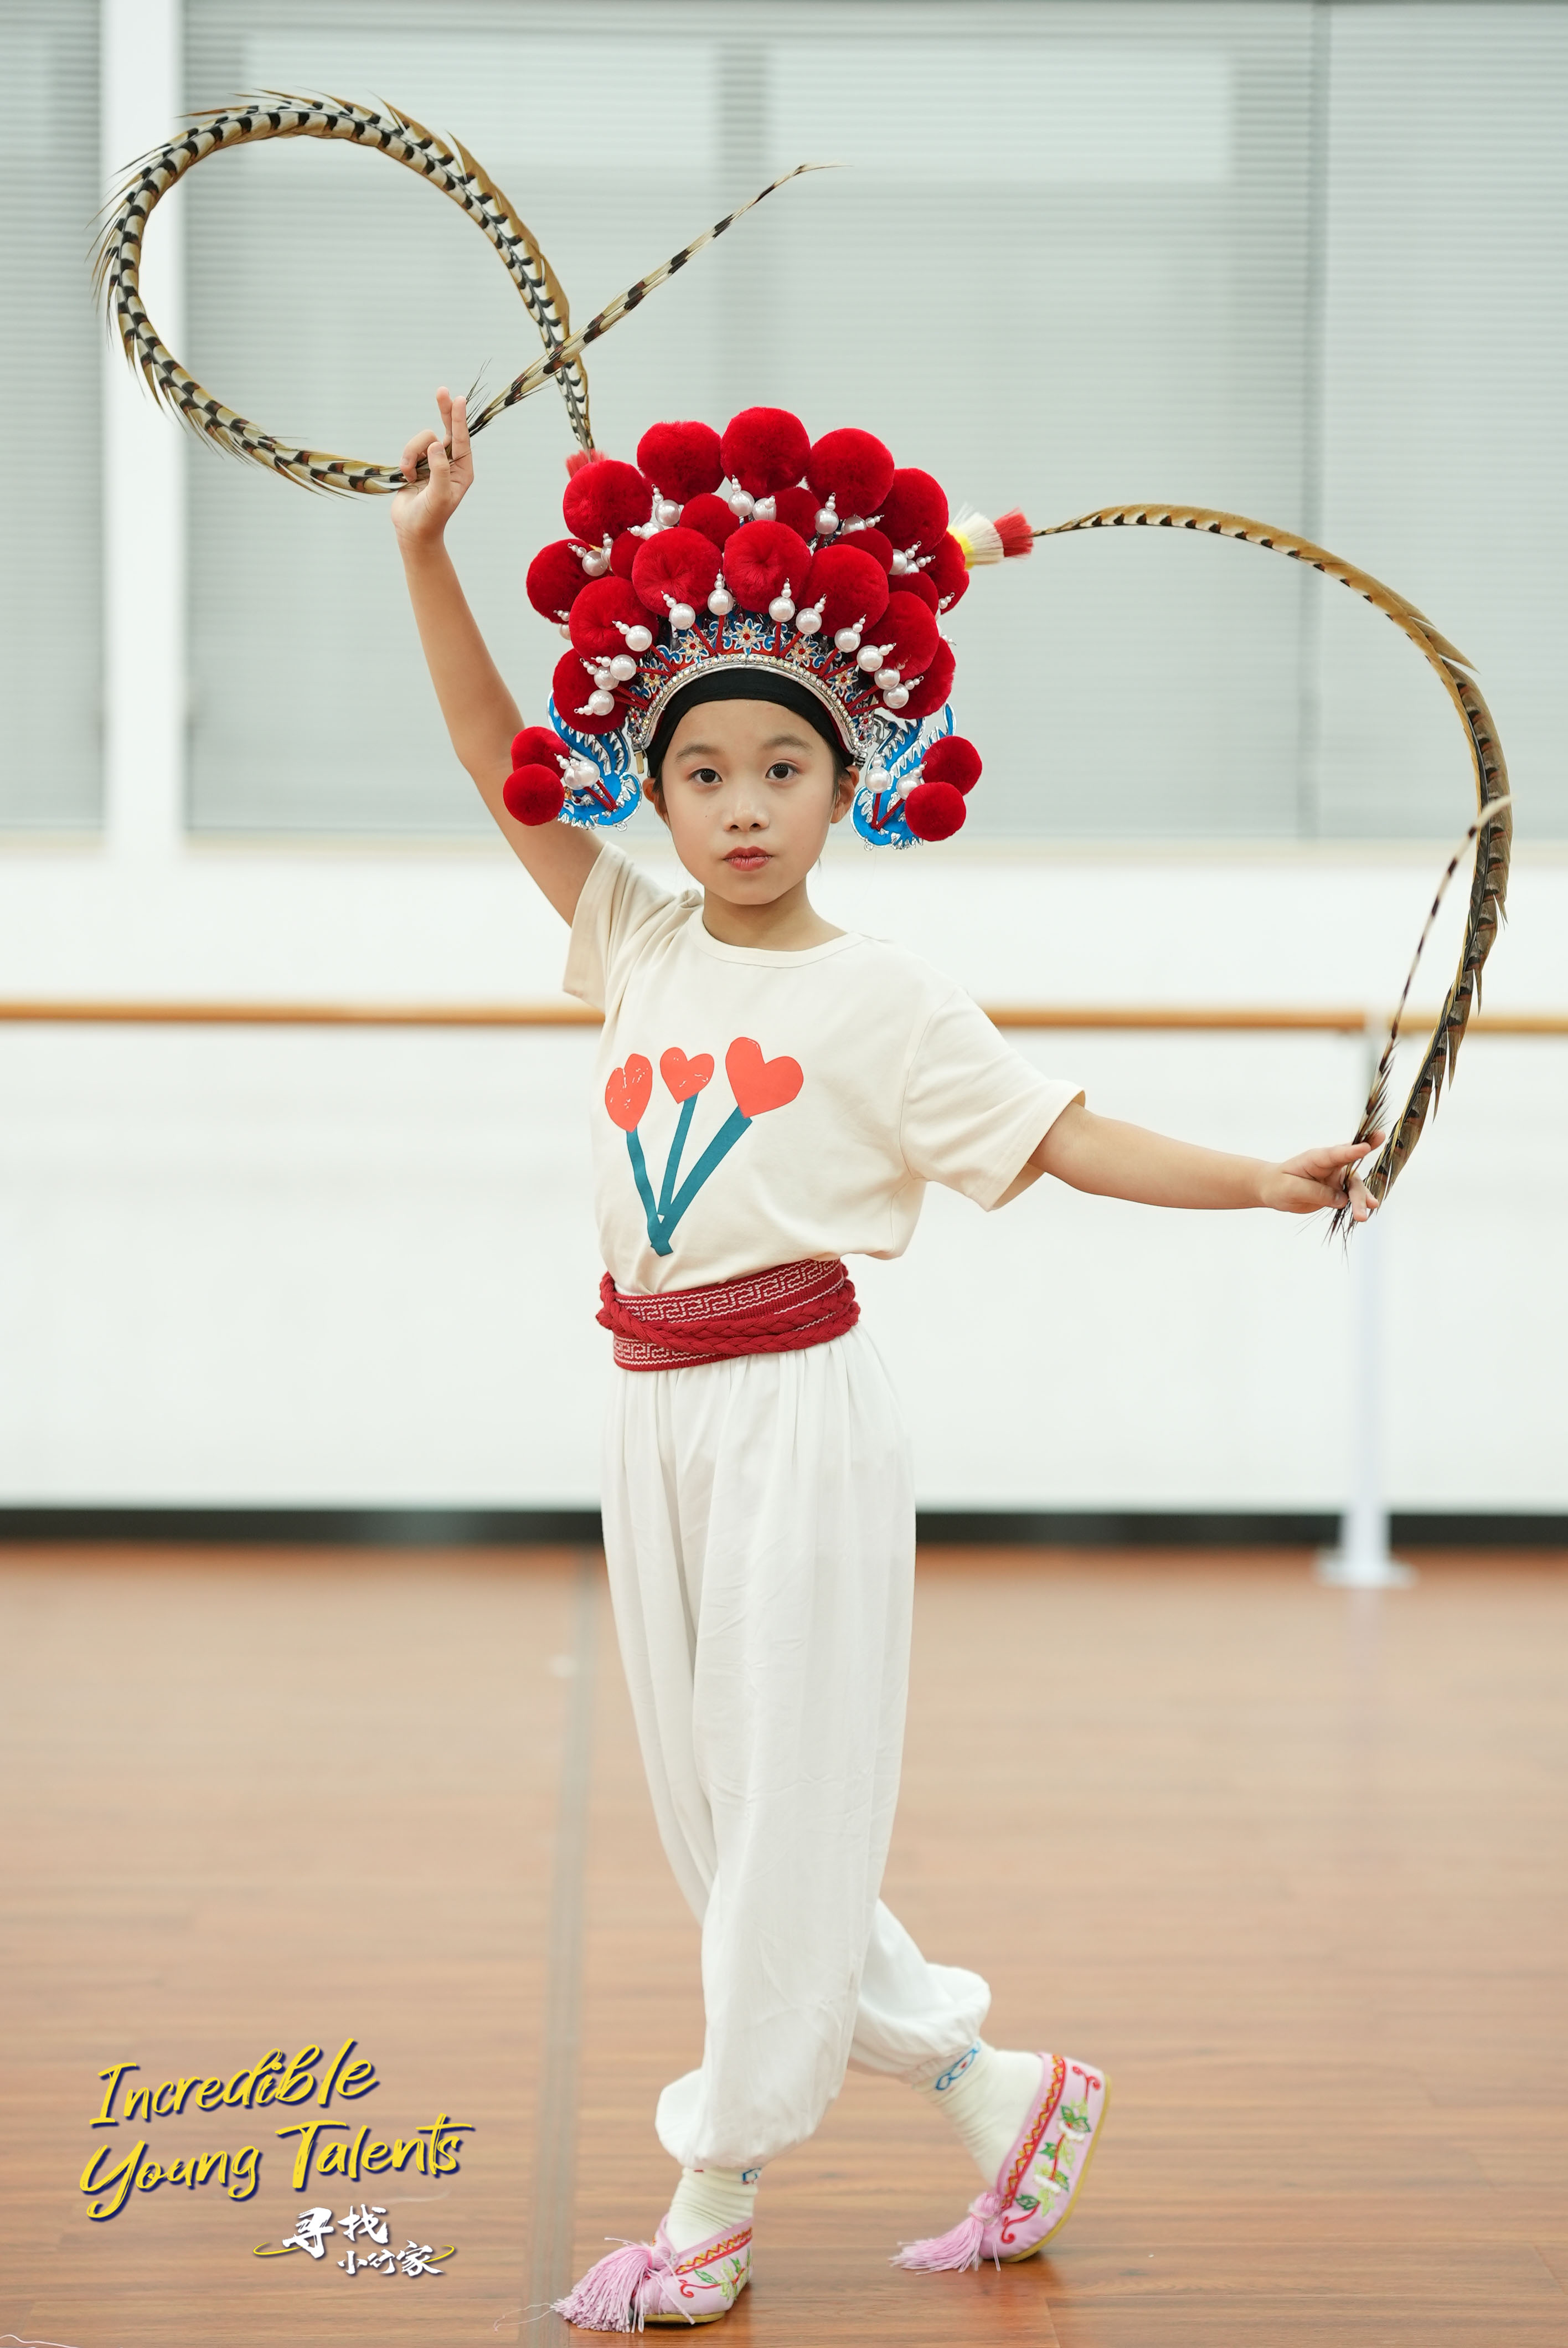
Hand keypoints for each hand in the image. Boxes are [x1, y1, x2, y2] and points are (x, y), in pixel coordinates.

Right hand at [391, 387, 473, 552]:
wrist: (413, 530)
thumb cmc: (431, 517)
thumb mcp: (439, 495)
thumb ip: (439, 469)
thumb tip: (435, 445)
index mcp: (463, 470)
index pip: (462, 439)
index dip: (459, 419)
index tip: (459, 399)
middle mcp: (450, 463)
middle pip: (447, 428)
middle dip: (444, 411)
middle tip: (442, 391)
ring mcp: (433, 461)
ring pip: (422, 439)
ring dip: (412, 454)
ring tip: (410, 474)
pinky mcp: (417, 463)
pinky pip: (410, 449)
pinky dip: (405, 461)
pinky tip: (407, 477)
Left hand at [1260, 1133, 1385, 1221]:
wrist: (1273, 1190)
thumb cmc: (1280, 1184)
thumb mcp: (1293, 1188)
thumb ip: (1317, 1192)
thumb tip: (1342, 1200)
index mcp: (1317, 1158)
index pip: (1336, 1154)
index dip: (1352, 1150)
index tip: (1366, 1147)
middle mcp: (1330, 1166)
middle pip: (1351, 1174)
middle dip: (1360, 1190)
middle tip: (1370, 1203)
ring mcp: (1335, 1178)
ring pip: (1354, 1188)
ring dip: (1361, 1201)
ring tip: (1363, 1217)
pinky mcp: (1336, 1191)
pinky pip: (1351, 1197)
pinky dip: (1359, 1204)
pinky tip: (1367, 1211)